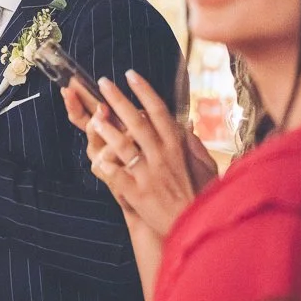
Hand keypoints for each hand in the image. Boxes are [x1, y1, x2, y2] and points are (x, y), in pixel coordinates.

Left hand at [64, 70, 218, 237]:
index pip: (158, 111)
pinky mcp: (136, 193)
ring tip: (94, 115)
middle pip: (136, 122)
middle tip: (103, 83)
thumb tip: (187, 123)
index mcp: (177, 146)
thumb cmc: (201, 194)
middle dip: (118, 100)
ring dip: (107, 129)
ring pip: (124, 146)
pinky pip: (117, 174)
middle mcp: (162, 156)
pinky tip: (95, 156)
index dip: (144, 91)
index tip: (131, 75)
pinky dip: (106, 165)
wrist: (195, 225)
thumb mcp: (205, 165)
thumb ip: (193, 143)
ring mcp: (148, 174)